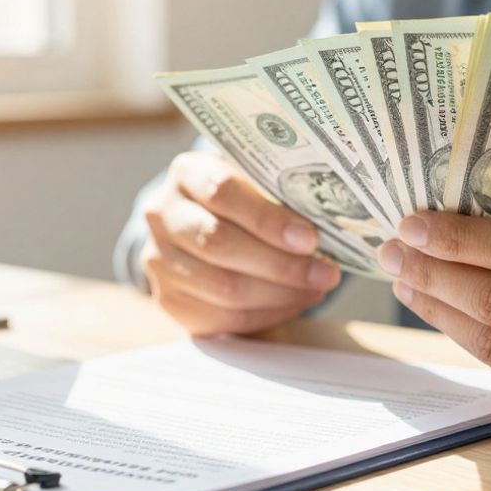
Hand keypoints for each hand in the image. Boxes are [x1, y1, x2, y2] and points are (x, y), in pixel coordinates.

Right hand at [140, 151, 341, 335]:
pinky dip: (267, 313)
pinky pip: (224, 317)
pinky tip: (294, 302)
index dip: (268, 219)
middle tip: (326, 273)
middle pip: (219, 244)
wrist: (198, 227)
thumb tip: (330, 224)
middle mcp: (163, 214)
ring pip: (223, 287)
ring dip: (280, 293)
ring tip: (317, 288)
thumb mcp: (254, 182)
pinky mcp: (171, 301)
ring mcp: (160, 261)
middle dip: (281, 264)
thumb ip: (279, 196)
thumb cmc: (241, 201)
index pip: (223, 192)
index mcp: (187, 174)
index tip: (310, 239)